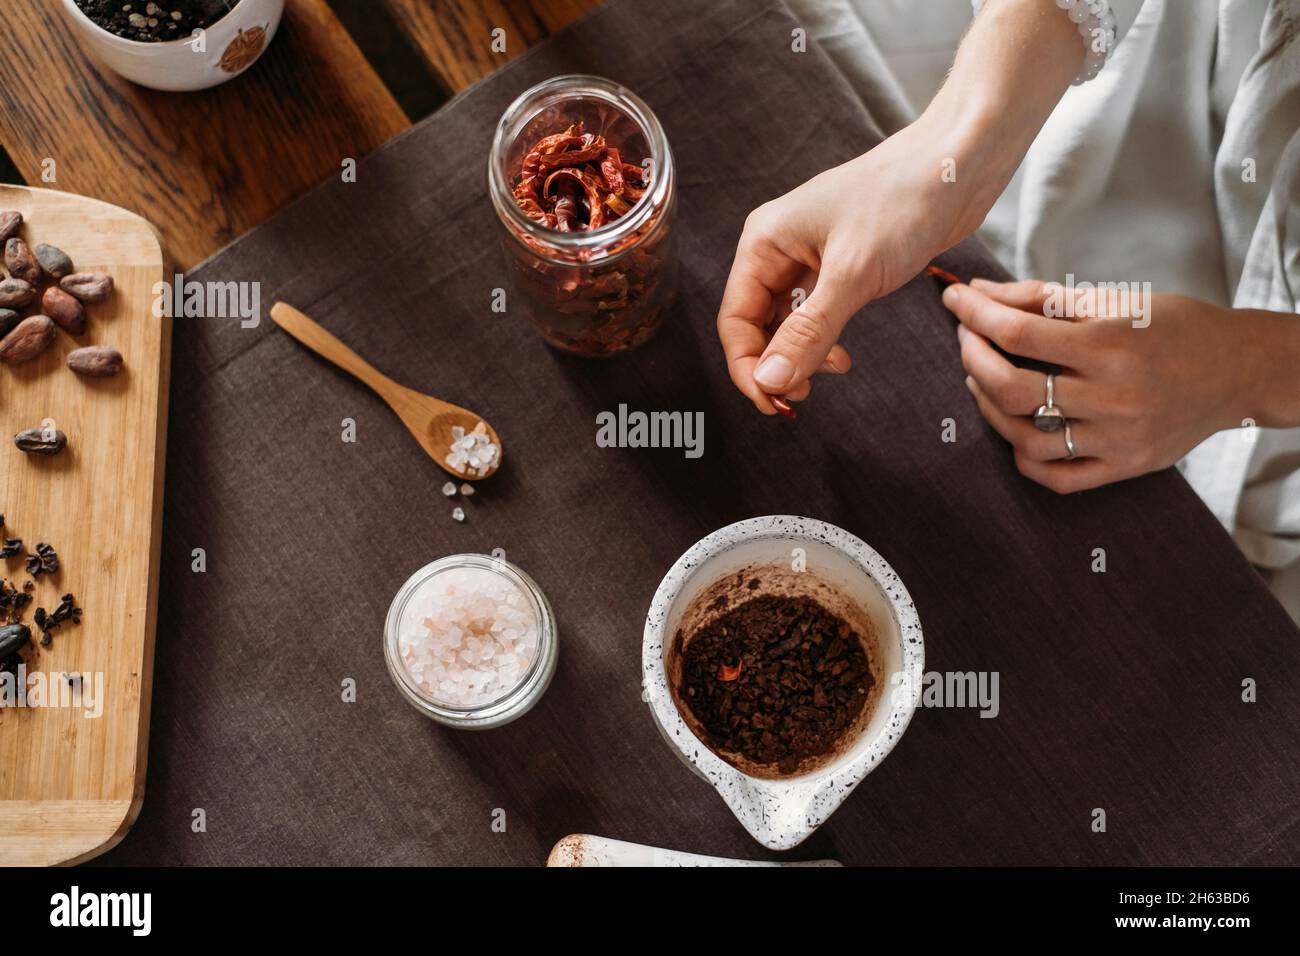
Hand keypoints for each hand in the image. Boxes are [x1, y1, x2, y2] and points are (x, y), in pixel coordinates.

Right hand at [716, 118, 981, 413]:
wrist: (957, 166)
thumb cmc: (903, 202)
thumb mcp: (852, 274)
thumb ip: (808, 332)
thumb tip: (770, 382)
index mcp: (764, 241)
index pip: (734, 319)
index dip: (748, 367)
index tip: (774, 403)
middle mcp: (777, 249)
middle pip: (754, 324)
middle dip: (775, 365)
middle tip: (804, 397)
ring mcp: (807, 257)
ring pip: (784, 323)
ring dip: (800, 356)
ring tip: (833, 370)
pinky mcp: (837, 266)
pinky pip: (813, 315)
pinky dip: (821, 341)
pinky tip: (841, 355)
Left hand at [943, 278, 1256, 492]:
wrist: (1237, 369)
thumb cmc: (1171, 327)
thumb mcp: (1113, 300)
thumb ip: (1041, 297)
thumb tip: (978, 292)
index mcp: (1110, 345)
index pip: (1018, 333)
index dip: (976, 315)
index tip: (954, 301)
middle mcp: (1114, 395)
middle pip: (1013, 389)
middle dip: (973, 360)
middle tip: (966, 340)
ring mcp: (1118, 438)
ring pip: (1027, 438)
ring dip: (989, 409)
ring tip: (981, 381)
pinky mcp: (1125, 466)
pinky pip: (1058, 478)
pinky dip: (1024, 457)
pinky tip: (1014, 427)